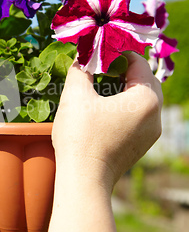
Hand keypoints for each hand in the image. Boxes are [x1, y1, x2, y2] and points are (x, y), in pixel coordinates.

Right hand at [52, 52, 162, 190]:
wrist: (84, 180)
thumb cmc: (80, 137)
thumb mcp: (75, 96)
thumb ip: (81, 69)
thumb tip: (83, 57)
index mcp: (146, 99)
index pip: (138, 62)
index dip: (117, 52)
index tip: (99, 50)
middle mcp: (156, 115)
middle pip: (146, 80)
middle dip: (125, 69)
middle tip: (102, 64)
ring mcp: (151, 132)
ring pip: (144, 98)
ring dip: (126, 87)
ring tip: (103, 84)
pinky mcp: (142, 144)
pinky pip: (140, 115)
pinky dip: (127, 105)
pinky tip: (106, 107)